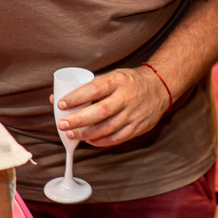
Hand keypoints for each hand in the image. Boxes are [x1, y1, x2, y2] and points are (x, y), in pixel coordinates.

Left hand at [54, 66, 169, 146]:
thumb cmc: (130, 82)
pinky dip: (101, 141)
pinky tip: (90, 140)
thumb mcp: (113, 76)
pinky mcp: (138, 127)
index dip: (76, 98)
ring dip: (87, 134)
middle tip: (63, 124)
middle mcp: (126, 97)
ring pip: (107, 128)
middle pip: (99, 112)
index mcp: (118, 81)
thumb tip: (57, 97)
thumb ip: (89, 86)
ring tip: (72, 134)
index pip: (94, 89)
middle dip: (78, 120)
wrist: (160, 87)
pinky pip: (117, 138)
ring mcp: (133, 114)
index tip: (61, 104)